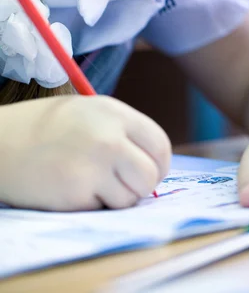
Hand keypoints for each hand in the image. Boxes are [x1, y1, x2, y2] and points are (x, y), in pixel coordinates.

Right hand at [0, 95, 170, 210]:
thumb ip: (122, 130)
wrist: (0, 141)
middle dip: (141, 186)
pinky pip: (102, 208)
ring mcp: (94, 166)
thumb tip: (154, 161)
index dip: (159, 164)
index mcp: (115, 112)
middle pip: (151, 176)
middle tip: (122, 183)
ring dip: (115, 197)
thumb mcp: (89, 111)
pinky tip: (70, 187)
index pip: (161, 145)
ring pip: (130, 198)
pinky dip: (91, 204)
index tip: (150, 172)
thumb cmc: (45, 126)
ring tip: (89, 180)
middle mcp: (109, 137)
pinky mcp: (76, 193)